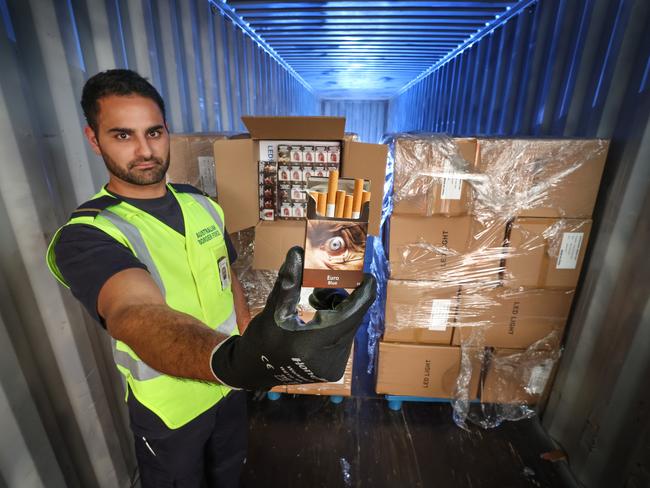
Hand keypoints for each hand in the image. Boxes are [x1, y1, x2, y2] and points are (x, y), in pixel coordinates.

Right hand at [210, 246, 375, 389]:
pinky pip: (345, 339)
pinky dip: (337, 324)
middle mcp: (327, 359)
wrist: (255, 371)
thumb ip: (290, 281)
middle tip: (326, 284)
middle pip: (351, 319)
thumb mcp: (274, 308)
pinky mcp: (335, 370)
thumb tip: (298, 252)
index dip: (363, 295)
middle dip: (343, 298)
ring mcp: (333, 367)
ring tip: (315, 301)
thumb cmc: (261, 338)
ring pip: (349, 328)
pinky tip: (318, 317)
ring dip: (339, 310)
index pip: (349, 315)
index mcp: (311, 343)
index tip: (368, 277)